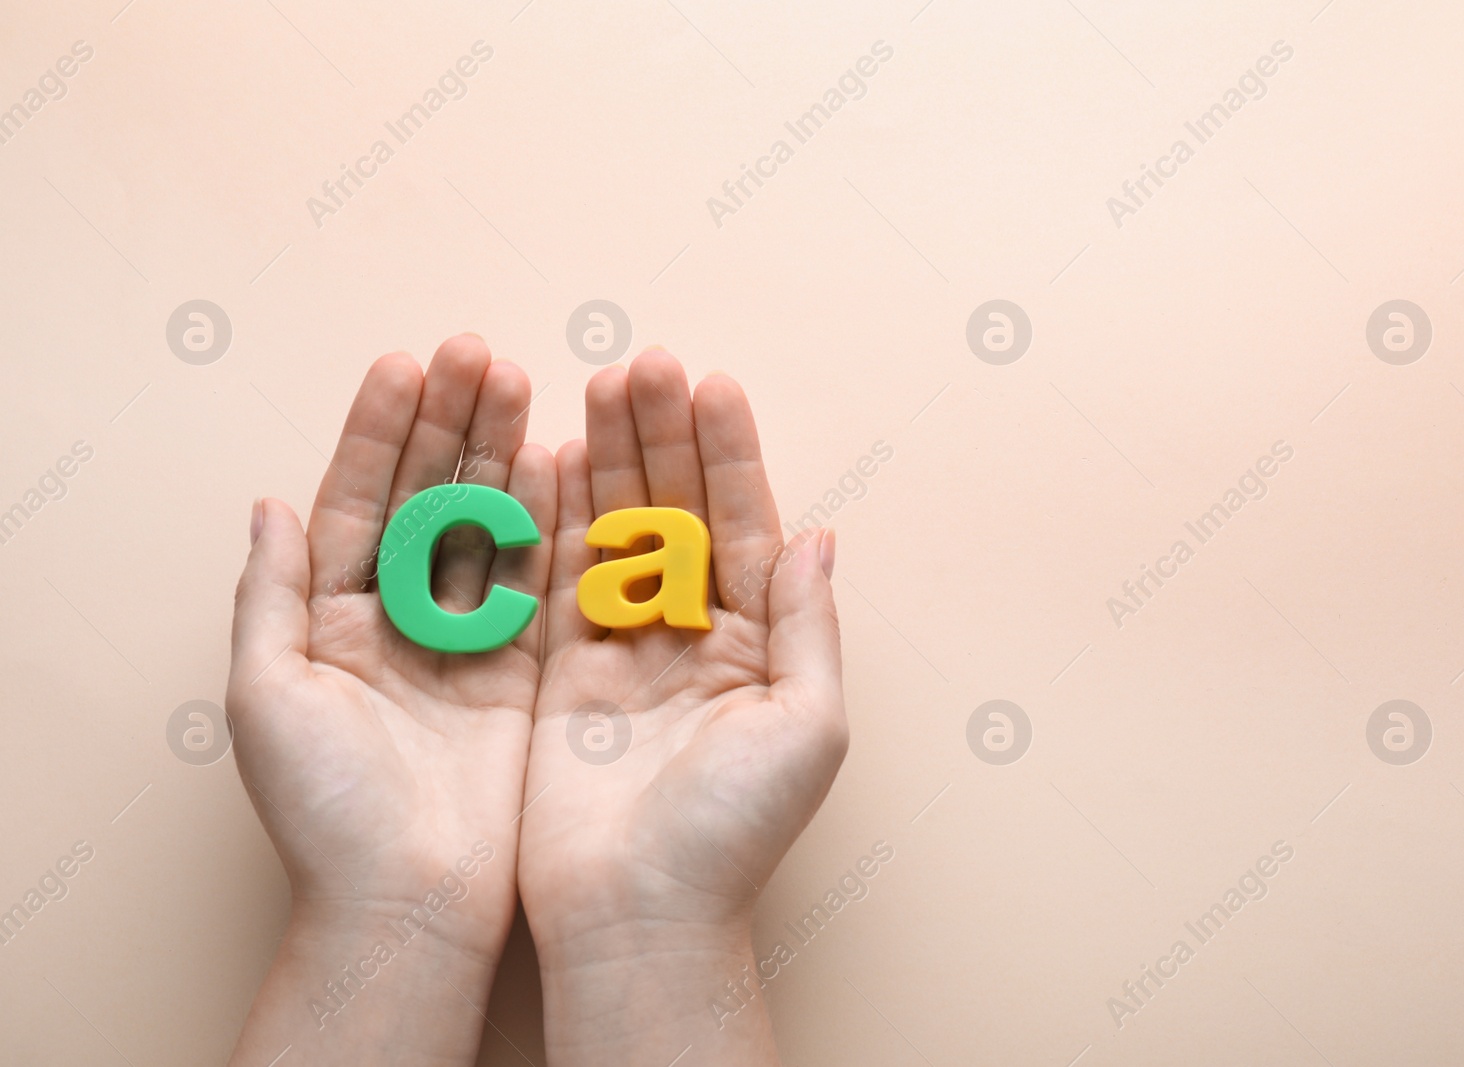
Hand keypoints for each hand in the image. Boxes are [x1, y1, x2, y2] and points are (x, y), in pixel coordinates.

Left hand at [225, 335, 554, 1065]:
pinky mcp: (521, 667)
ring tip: (519, 382)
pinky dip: (546, 519)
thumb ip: (268, 595)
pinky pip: (534, 577)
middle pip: (425, 496)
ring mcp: (464, 638)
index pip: (355, 499)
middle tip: (479, 354)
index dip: (378, 431)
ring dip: (499, 452)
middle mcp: (398, 617)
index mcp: (329, 617)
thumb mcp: (265, 698)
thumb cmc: (325, 812)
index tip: (407, 364)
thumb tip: (268, 504)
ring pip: (483, 523)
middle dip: (449, 423)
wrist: (409, 900)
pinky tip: (557, 460)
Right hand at [518, 349, 846, 1065]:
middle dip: (661, 437)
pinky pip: (556, 577)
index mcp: (757, 643)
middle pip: (676, 512)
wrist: (636, 916)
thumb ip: (809, 625)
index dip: (729, 455)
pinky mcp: (560, 670)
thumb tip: (823, 534)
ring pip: (615, 530)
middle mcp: (692, 635)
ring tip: (596, 386)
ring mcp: (623, 648)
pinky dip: (552, 517)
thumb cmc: (733, 834)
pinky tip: (548, 456)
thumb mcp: (805, 726)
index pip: (745, 525)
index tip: (710, 385)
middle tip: (641, 365)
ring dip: (607, 459)